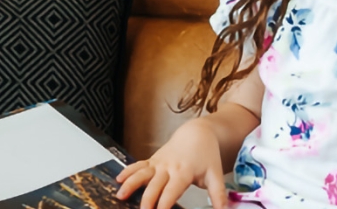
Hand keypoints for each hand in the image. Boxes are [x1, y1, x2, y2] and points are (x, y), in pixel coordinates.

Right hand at [115, 120, 230, 208]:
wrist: (197, 133)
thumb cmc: (206, 155)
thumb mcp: (215, 175)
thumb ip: (218, 195)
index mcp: (184, 172)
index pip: (171, 191)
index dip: (164, 204)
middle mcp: (168, 168)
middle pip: (154, 186)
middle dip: (146, 201)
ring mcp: (158, 163)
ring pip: (142, 173)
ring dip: (131, 184)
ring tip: (120, 196)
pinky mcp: (152, 160)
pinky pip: (138, 165)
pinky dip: (127, 172)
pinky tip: (118, 180)